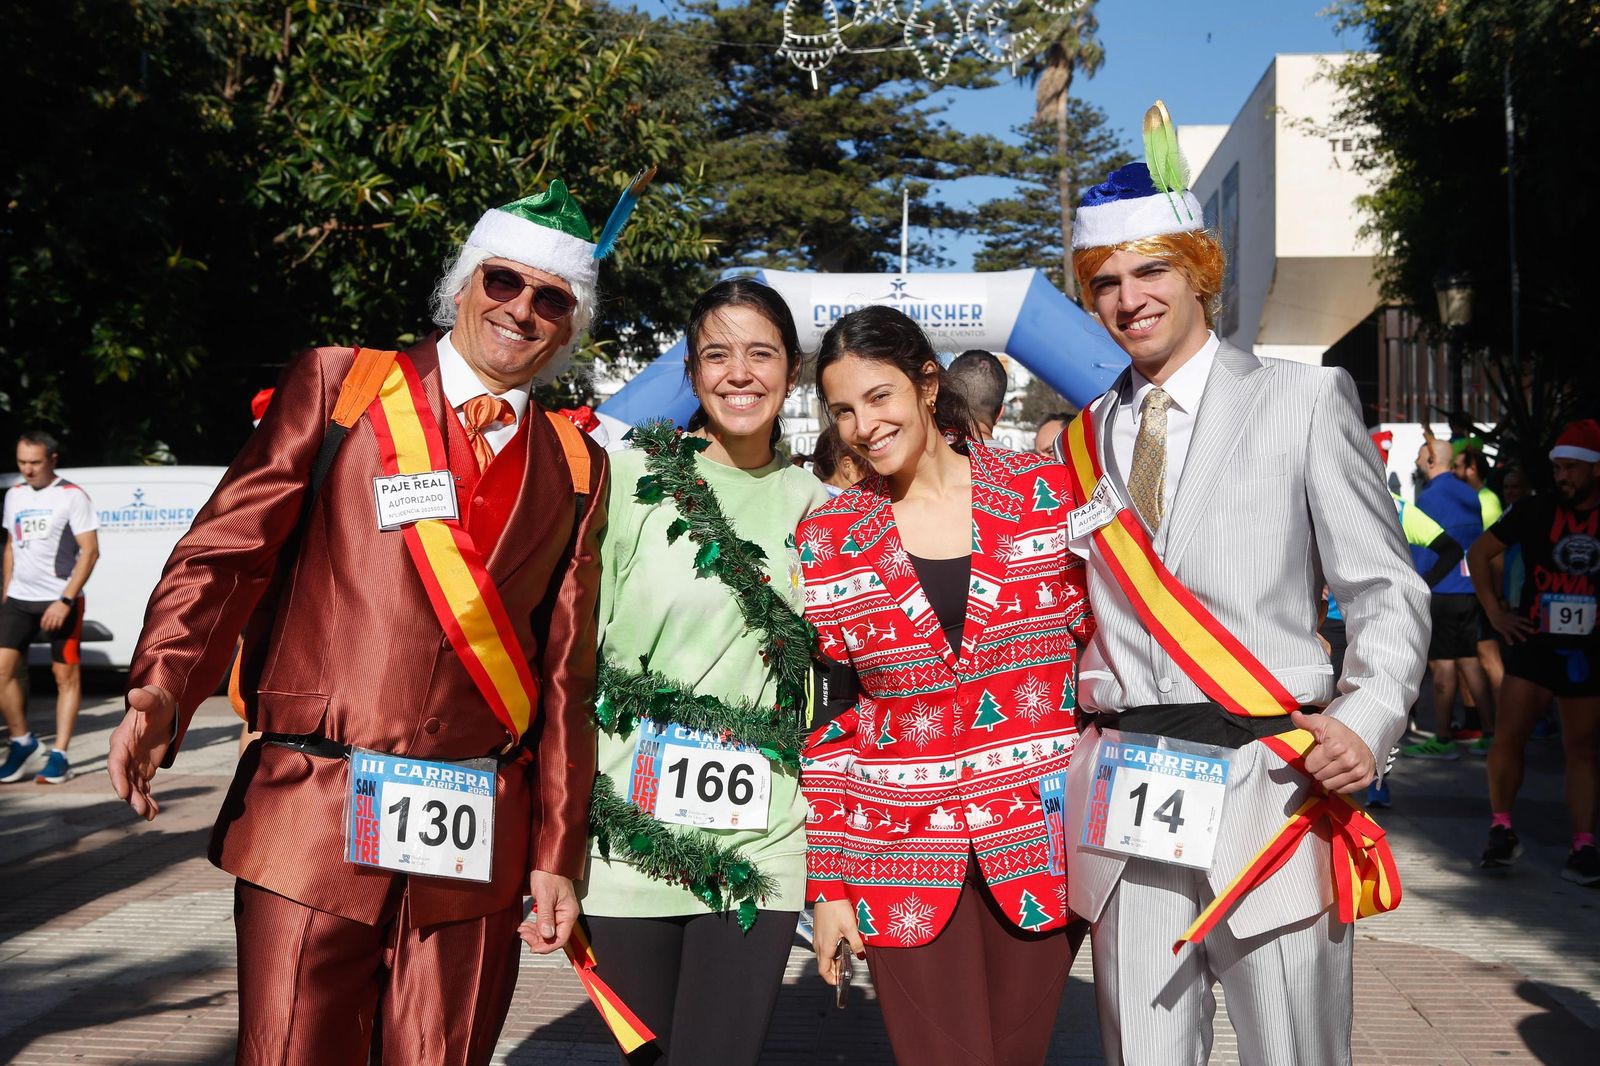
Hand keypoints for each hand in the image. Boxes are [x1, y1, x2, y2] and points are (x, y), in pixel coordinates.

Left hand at [39, 600, 70, 631]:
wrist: (64, 601)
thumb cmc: (57, 604)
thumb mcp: (50, 607)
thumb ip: (47, 613)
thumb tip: (46, 618)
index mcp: (48, 611)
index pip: (43, 620)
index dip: (42, 625)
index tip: (42, 627)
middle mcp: (52, 614)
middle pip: (48, 623)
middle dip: (47, 628)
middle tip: (46, 630)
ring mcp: (57, 616)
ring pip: (53, 624)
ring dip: (52, 628)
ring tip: (52, 630)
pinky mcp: (62, 617)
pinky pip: (59, 623)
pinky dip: (58, 627)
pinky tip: (58, 628)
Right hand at [109, 685, 176, 819]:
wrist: (163, 708)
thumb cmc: (156, 701)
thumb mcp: (154, 698)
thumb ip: (145, 699)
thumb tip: (135, 693)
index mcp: (122, 740)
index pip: (116, 762)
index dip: (118, 778)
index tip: (122, 793)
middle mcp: (124, 755)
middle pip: (124, 779)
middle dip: (131, 795)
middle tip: (141, 810)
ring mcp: (133, 763)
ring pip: (133, 787)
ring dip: (139, 801)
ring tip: (150, 815)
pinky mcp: (143, 768)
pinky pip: (143, 787)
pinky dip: (148, 798)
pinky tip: (154, 811)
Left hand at [519, 871, 578, 953]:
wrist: (548, 862)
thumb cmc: (549, 874)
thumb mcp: (545, 895)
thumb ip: (546, 916)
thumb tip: (547, 935)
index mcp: (568, 913)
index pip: (561, 939)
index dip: (547, 947)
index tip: (533, 948)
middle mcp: (566, 915)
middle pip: (553, 937)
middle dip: (538, 939)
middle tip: (523, 935)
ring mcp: (559, 914)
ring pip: (548, 932)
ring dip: (534, 934)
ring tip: (522, 929)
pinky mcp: (552, 911)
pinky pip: (545, 925)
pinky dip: (535, 927)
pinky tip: (526, 926)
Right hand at [811, 898, 863, 986]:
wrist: (827, 892)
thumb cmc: (836, 907)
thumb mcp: (851, 927)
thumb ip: (856, 943)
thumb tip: (861, 955)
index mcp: (825, 946)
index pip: (823, 971)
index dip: (831, 979)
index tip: (840, 982)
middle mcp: (818, 944)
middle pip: (824, 965)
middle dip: (834, 971)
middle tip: (845, 972)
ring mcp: (818, 937)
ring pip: (824, 956)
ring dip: (833, 961)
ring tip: (846, 959)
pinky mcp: (819, 930)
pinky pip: (824, 946)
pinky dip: (831, 951)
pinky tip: (841, 945)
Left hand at [1290, 709, 1376, 793]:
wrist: (1366, 739)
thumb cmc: (1340, 733)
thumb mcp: (1322, 723)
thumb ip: (1306, 721)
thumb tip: (1295, 715)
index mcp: (1336, 747)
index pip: (1310, 766)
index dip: (1312, 759)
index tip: (1320, 752)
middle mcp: (1349, 760)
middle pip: (1319, 777)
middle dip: (1320, 769)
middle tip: (1327, 759)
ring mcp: (1358, 771)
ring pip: (1330, 786)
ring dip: (1329, 777)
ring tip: (1334, 766)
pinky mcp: (1364, 780)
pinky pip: (1342, 790)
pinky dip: (1340, 784)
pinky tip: (1343, 773)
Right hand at [1488, 605, 1535, 644]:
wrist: (1495, 613)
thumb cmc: (1500, 610)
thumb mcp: (1508, 611)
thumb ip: (1513, 612)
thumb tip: (1515, 610)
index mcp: (1515, 617)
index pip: (1524, 619)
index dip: (1529, 622)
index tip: (1533, 624)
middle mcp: (1514, 622)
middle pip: (1522, 626)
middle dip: (1528, 628)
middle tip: (1533, 631)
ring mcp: (1509, 627)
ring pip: (1516, 632)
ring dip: (1521, 636)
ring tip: (1525, 640)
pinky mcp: (1504, 630)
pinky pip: (1507, 636)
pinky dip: (1509, 640)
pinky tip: (1511, 643)